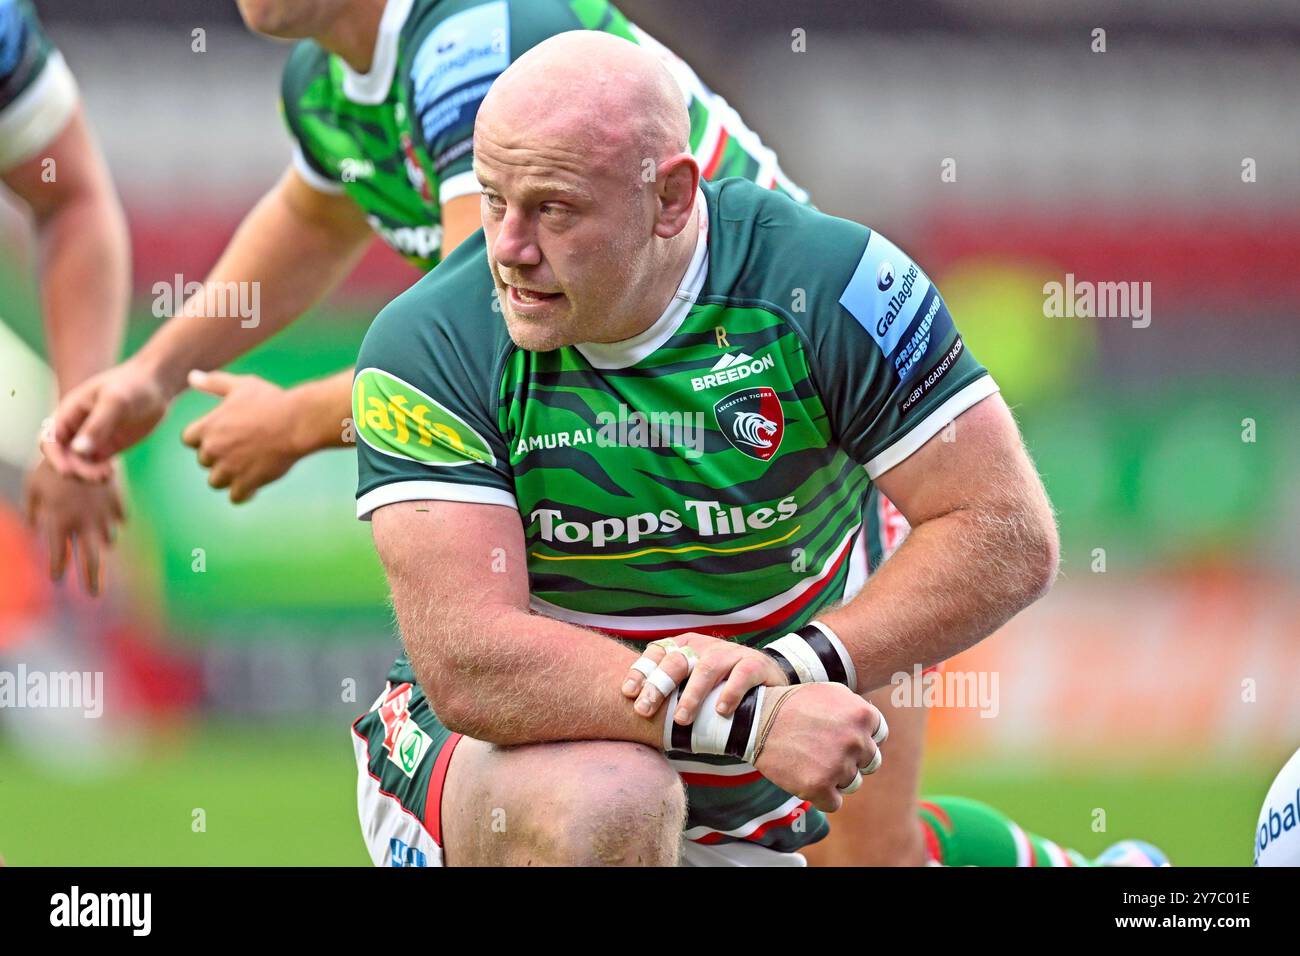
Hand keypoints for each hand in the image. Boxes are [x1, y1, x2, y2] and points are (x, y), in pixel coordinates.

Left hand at [23, 457, 125, 596]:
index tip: (57, 578)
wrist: (84, 444)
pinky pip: (118, 519)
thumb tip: (35, 528)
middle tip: (94, 595)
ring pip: (107, 541)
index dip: (56, 569)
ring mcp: (103, 514)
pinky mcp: (117, 503)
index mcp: (58, 522)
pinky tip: (109, 519)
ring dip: (100, 545)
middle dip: (92, 580)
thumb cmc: (51, 467)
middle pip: (90, 560)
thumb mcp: (32, 487)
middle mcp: (83, 524)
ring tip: (96, 546)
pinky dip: (113, 522)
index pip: (58, 556)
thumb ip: (33, 512)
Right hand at [49, 358, 170, 474]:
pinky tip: (109, 473)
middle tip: (98, 475)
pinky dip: (98, 474)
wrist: (156, 385)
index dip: (54, 457)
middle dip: (74, 470)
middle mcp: (75, 428)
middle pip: (62, 457)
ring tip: (107, 475)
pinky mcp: (107, 447)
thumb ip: (97, 425)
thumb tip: (78, 451)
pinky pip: (94, 466)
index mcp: (69, 412)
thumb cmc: (133, 385)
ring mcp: (91, 439)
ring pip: (78, 465)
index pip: (49, 440)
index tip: (67, 471)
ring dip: (86, 475)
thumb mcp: (115, 402)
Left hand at [181, 370, 306, 502]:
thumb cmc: (272, 401)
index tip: (223, 435)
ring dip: (230, 477)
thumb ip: (214, 383)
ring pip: (216, 482)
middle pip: (204, 461)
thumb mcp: (242, 385)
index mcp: (208, 427)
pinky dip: (244, 492)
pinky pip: (235, 497)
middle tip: (243, 449)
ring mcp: (229, 468)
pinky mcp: (247, 483)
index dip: (204, 439)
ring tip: (249, 467)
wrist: (298, 422)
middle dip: (220, 457)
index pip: (189, 440)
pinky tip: (256, 484)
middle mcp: (214, 449)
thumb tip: (191, 376)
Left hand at [621, 632, 788, 723]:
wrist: (764, 679)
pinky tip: (720, 710)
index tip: (628, 694)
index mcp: (685, 647)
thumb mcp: (691, 682)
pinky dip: (730, 692)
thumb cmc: (718, 686)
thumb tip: (635, 711)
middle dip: (658, 686)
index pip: (657, 653)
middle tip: (645, 710)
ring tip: (681, 719)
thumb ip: (670, 690)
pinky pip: (740, 675)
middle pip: (677, 661)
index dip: (641, 671)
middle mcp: (705, 647)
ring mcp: (730, 654)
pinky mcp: (753, 664)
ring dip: (692, 694)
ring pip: (706, 668)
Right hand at [751, 683, 884, 812]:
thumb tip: (876, 730)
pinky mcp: (819, 786)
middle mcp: (856, 741)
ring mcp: (839, 765)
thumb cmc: (793, 705)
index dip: (860, 738)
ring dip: (835, 777)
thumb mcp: (831, 693)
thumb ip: (857, 710)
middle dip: (851, 759)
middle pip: (870, 762)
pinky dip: (821, 795)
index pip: (879, 737)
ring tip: (811, 761)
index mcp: (863, 715)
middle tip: (824, 750)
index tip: (839, 736)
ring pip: (852, 783)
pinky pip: (834, 803)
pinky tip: (805, 778)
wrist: (756, 720)